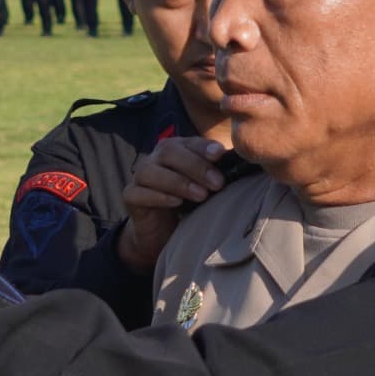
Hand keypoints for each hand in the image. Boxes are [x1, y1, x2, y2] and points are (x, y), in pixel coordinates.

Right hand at [118, 137, 232, 271]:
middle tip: (218, 183)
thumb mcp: (205, 187)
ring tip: (201, 195)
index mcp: (175, 150)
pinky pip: (139, 192)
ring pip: (151, 171)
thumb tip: (244, 164)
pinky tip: (176, 203)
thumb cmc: (188, 206)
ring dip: (178, 181)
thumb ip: (217, 173)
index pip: (188, 142)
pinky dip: (159, 196)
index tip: (220, 155)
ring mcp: (139, 177)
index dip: (203, 146)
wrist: (162, 233)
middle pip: (169, 152)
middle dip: (195, 166)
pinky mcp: (130, 196)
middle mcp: (155, 159)